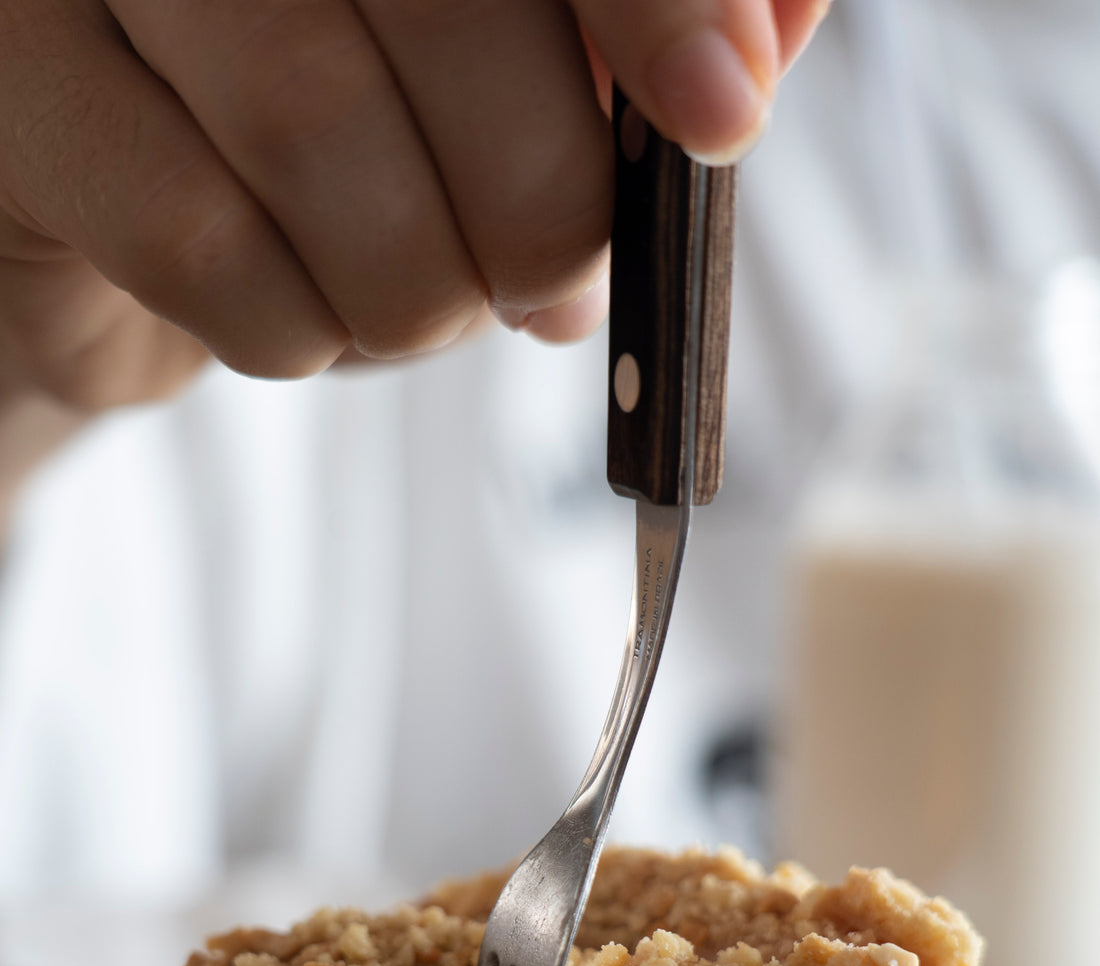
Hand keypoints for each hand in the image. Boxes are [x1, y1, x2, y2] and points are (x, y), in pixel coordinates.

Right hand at [0, 0, 829, 417]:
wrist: (111, 211)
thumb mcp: (499, 81)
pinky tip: (306, 322)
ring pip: (317, 128)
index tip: (722, 123)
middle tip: (551, 289)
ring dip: (414, 288)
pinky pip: (201, 241)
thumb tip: (765, 46)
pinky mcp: (14, 89)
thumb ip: (629, 45)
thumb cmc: (328, 130)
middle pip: (442, 4)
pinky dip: (296, 332)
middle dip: (536, 198)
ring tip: (421, 309)